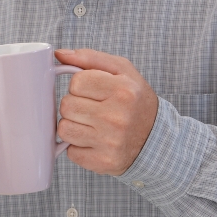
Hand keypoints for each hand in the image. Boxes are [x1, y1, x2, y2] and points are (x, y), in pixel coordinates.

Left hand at [54, 48, 158, 175]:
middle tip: (92, 108)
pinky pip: (71, 152)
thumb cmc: (135, 100)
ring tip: (91, 125)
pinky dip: (78, 146)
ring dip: (73, 126)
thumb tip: (59, 54)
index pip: (76, 82)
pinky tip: (94, 141)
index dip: (80, 85)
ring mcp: (110, 142)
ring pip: (64, 129)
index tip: (93, 91)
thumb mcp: (122, 71)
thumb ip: (89, 58)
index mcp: (123, 90)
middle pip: (66, 105)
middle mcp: (117, 117)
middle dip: (75, 105)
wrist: (157, 140)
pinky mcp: (103, 162)